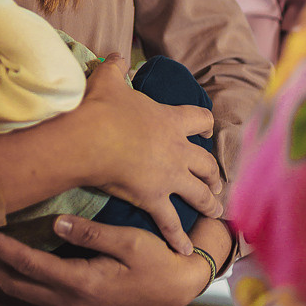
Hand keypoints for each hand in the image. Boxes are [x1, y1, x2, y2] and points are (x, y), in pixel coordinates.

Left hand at [0, 217, 212, 305]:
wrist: (180, 287)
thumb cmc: (158, 261)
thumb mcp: (130, 242)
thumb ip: (91, 234)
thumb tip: (55, 222)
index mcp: (81, 284)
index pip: (28, 264)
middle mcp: (69, 299)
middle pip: (13, 282)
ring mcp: (71, 302)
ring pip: (19, 288)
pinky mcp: (75, 299)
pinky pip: (32, 288)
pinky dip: (10, 273)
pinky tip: (1, 257)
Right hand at [70, 55, 222, 254]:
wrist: (91, 139)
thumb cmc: (101, 108)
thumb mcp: (109, 81)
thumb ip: (116, 67)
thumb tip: (115, 55)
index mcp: (171, 120)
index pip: (201, 120)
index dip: (205, 125)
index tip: (206, 130)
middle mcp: (177, 150)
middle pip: (207, 163)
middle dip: (213, 174)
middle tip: (215, 182)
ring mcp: (169, 177)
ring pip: (199, 194)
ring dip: (208, 203)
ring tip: (214, 211)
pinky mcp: (154, 199)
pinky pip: (170, 223)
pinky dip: (178, 239)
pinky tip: (186, 251)